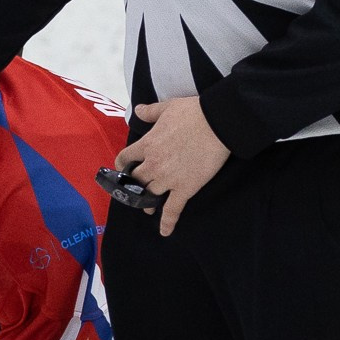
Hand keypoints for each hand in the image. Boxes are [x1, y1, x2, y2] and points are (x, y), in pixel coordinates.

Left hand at [118, 98, 230, 236]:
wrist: (217, 123)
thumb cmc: (193, 113)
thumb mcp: (167, 107)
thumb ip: (150, 111)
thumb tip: (139, 110)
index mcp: (147, 144)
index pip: (125, 159)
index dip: (123, 165)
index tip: (124, 168)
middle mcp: (153, 164)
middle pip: (136, 181)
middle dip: (135, 186)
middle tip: (138, 190)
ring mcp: (168, 178)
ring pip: (150, 196)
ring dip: (147, 202)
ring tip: (148, 207)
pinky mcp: (185, 188)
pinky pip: (173, 209)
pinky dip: (168, 222)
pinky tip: (164, 231)